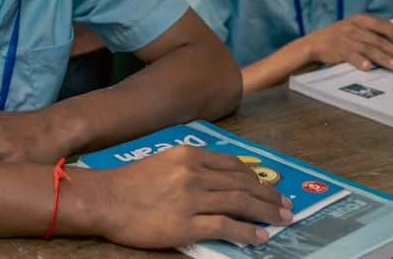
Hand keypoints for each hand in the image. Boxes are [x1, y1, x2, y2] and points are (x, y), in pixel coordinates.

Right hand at [93, 146, 290, 247]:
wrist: (106, 199)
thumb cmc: (130, 182)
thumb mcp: (163, 161)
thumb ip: (190, 164)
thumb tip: (217, 175)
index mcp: (189, 155)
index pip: (233, 165)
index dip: (256, 177)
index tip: (269, 187)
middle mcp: (194, 173)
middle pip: (242, 184)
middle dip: (269, 195)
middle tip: (286, 205)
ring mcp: (191, 199)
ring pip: (239, 203)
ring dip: (266, 212)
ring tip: (282, 220)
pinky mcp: (186, 224)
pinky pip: (225, 226)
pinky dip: (247, 232)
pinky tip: (260, 237)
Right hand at [303, 14, 392, 70]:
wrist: (315, 43)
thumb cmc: (342, 38)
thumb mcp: (356, 29)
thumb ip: (373, 34)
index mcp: (361, 20)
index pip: (383, 25)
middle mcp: (354, 27)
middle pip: (379, 39)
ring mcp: (345, 38)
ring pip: (369, 49)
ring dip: (383, 58)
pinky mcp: (338, 50)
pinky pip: (351, 56)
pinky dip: (360, 61)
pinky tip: (369, 68)